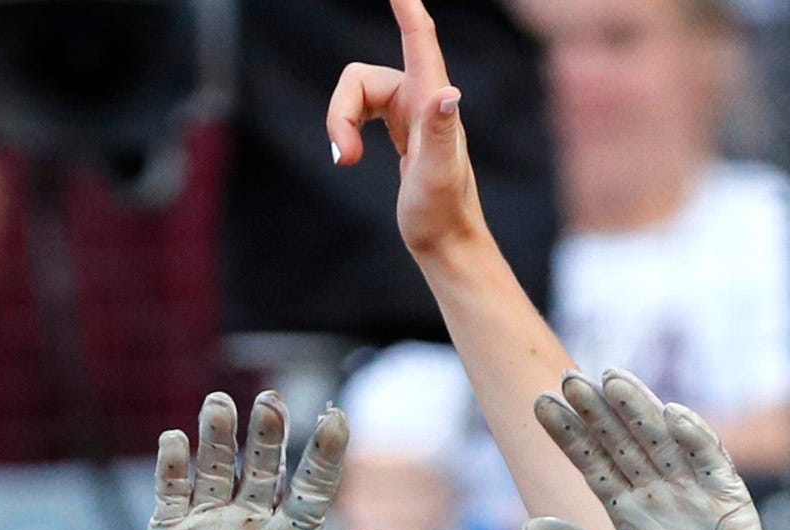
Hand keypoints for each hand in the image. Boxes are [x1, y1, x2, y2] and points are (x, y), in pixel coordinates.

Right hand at [326, 0, 490, 267]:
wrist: (448, 246)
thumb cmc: (442, 215)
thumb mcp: (436, 175)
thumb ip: (440, 131)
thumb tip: (447, 92)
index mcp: (430, 101)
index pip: (418, 39)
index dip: (406, 7)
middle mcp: (423, 101)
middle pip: (362, 78)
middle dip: (340, 111)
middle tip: (345, 159)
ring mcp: (412, 115)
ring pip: (357, 94)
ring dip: (340, 123)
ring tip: (347, 162)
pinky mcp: (402, 131)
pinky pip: (363, 110)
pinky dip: (347, 128)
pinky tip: (351, 156)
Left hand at [523, 370, 789, 529]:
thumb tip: (528, 525)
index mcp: (630, 513)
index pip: (594, 463)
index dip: (569, 435)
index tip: (541, 404)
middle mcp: (659, 495)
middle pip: (623, 442)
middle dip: (598, 412)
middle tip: (569, 379)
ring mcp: (694, 493)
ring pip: (661, 440)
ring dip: (639, 409)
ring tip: (610, 379)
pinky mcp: (729, 500)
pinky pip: (711, 460)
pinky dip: (694, 436)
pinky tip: (670, 413)